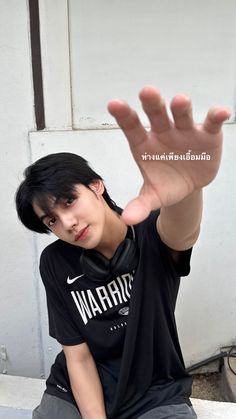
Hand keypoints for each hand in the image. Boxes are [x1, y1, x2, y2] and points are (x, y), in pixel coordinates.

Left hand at [108, 86, 230, 224]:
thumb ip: (140, 205)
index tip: (114, 104)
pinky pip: (211, 123)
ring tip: (181, 101)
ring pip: (182, 115)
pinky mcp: (207, 134)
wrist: (188, 185)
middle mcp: (163, 132)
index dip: (124, 116)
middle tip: (147, 92)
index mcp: (145, 143)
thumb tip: (127, 220)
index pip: (132, 127)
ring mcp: (185, 131)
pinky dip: (216, 117)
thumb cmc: (165, 183)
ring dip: (181, 108)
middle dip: (152, 104)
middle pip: (156, 115)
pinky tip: (221, 113)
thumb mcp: (153, 196)